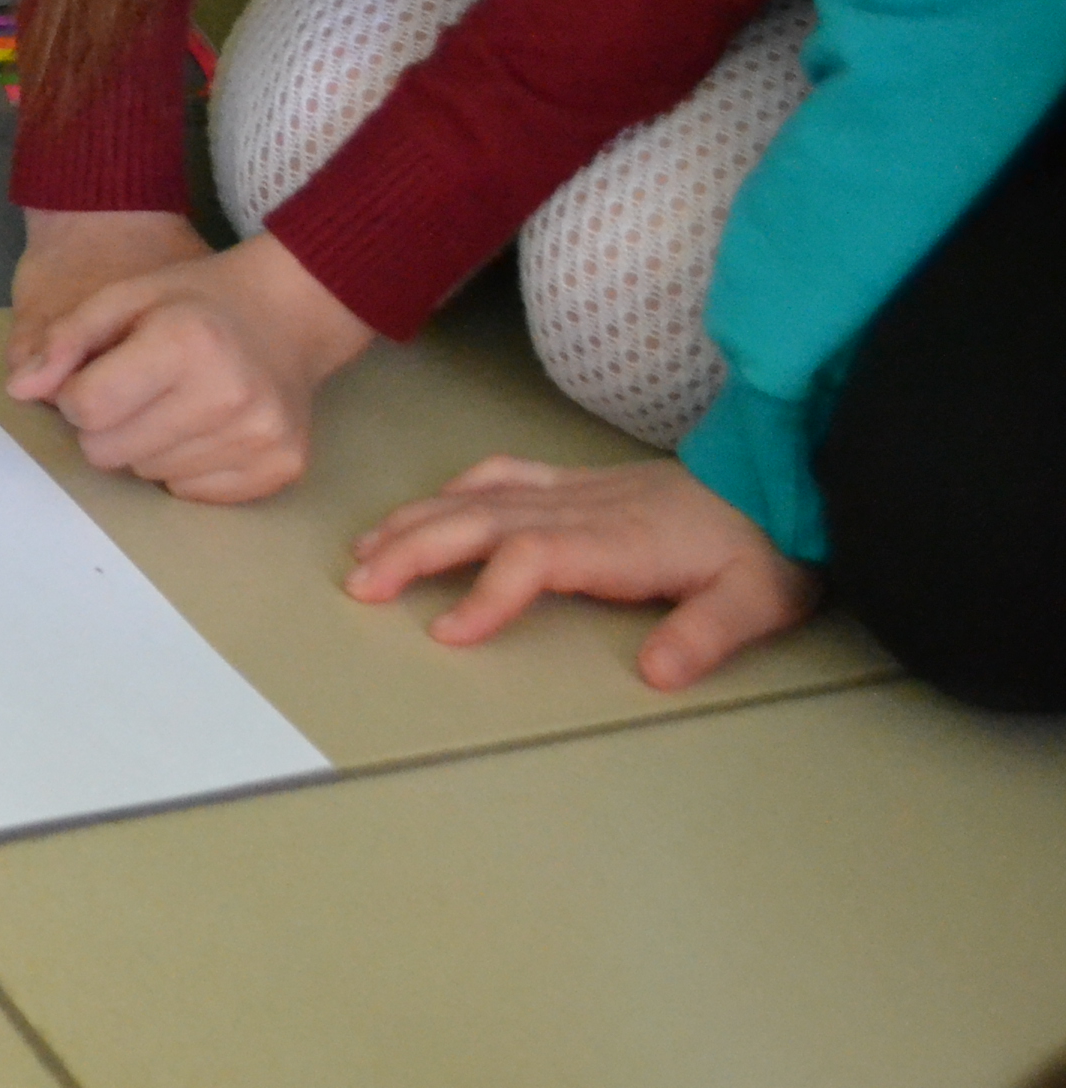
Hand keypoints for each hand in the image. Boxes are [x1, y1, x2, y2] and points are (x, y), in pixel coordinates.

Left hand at [6, 231, 371, 502]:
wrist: (290, 315)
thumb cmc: (196, 302)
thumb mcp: (125, 296)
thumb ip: (66, 339)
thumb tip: (19, 390)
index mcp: (185, 344)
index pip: (87, 408)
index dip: (78, 393)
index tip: (101, 373)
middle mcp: (228, 397)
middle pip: (110, 452)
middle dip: (108, 424)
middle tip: (140, 389)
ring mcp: (261, 439)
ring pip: (148, 476)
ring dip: (146, 446)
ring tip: (177, 403)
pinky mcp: (282, 468)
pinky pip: (192, 494)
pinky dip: (185, 467)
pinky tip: (206, 427)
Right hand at [347, 455, 821, 689]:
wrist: (787, 481)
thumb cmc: (769, 548)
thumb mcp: (759, 601)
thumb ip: (706, 635)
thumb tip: (655, 673)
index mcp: (618, 541)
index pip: (533, 556)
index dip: (486, 592)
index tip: (447, 633)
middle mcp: (583, 508)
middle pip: (480, 519)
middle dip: (413, 549)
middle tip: (360, 586)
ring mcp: (575, 489)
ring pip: (478, 496)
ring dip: (415, 521)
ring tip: (364, 552)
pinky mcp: (577, 482)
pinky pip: (502, 475)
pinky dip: (454, 488)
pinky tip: (426, 507)